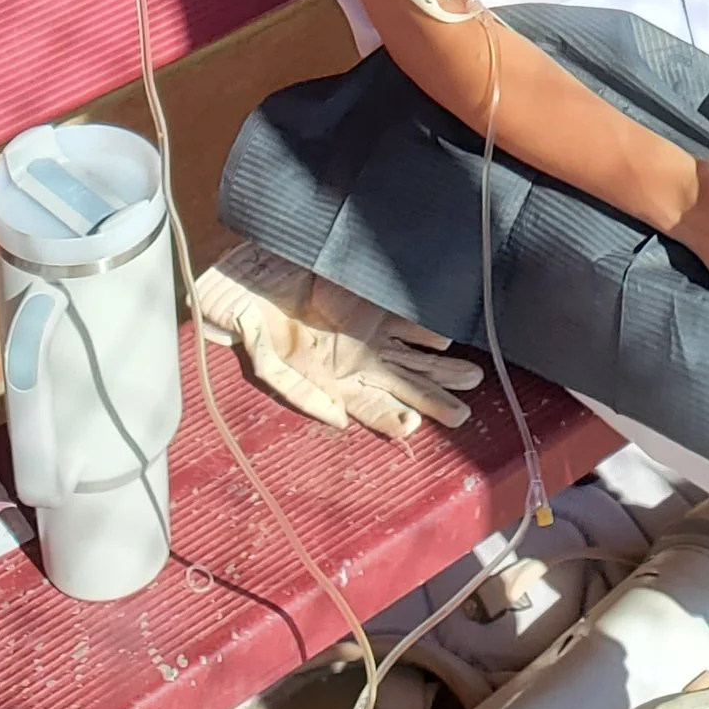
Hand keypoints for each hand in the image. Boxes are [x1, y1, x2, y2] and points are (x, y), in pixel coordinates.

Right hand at [193, 243, 483, 439]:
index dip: (390, 419)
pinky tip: (443, 338)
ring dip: (438, 369)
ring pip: (406, 358)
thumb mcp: (265, 363)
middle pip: (399, 387)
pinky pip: (398, 320)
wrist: (238, 282)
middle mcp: (351, 363)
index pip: (369, 408)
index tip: (413, 427)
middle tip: (464, 415)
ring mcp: (359, 333)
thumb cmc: (244, 327)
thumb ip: (299, 392)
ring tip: (471, 378)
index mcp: (329, 382)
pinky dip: (421, 330)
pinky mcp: (362, 304)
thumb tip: (339, 420)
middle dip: (432, 401)